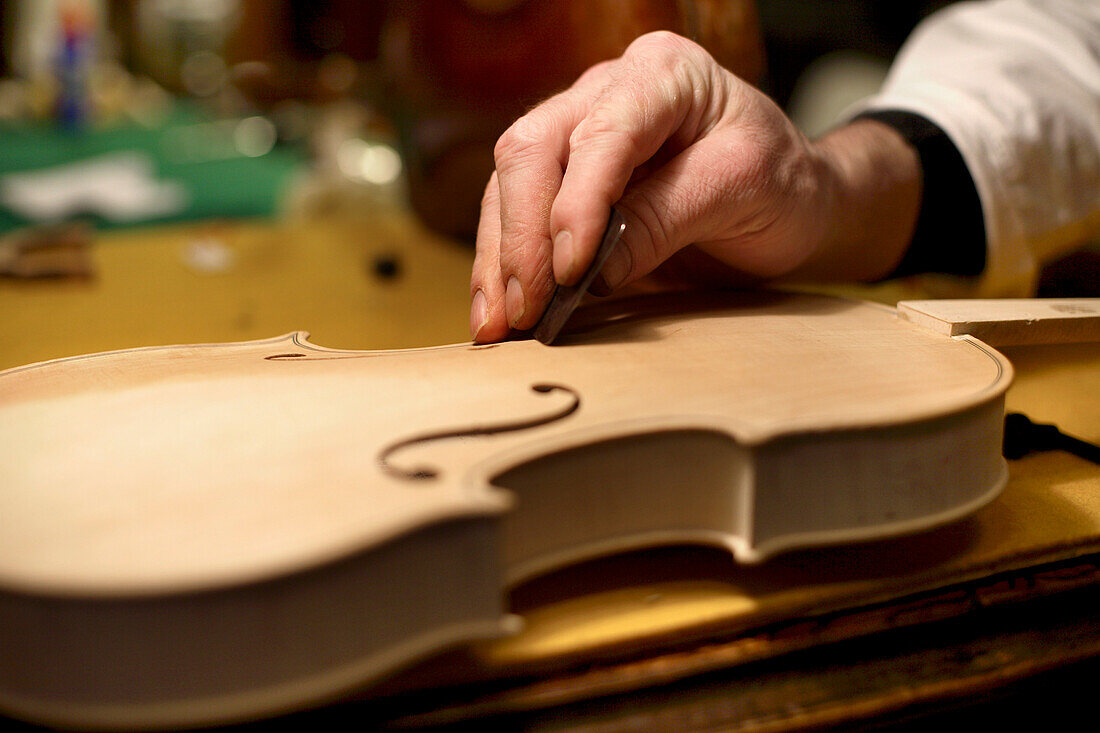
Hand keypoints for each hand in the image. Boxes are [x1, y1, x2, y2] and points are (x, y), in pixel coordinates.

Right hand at [470, 31, 920, 341]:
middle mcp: (607, 92)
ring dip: (498, 258)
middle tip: (527, 309)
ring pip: (509, 185)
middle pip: (533, 150)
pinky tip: (496, 309)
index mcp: (662, 73)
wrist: (787, 203)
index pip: (601, 133)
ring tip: (499, 324)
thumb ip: (667, 219)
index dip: (578, 203)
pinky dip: (501, 265)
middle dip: (522, 237)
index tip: (571, 271)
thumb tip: (591, 271)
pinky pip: (513, 214)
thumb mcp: (744, 191)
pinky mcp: (562, 181)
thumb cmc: (779, 184)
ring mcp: (577, 133)